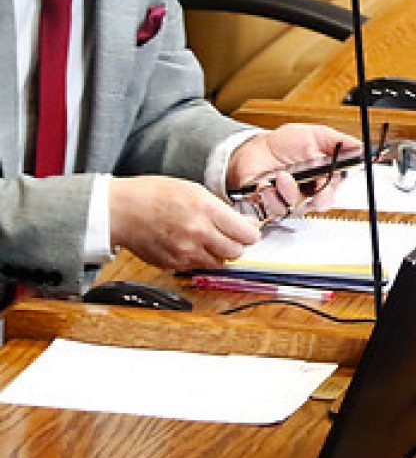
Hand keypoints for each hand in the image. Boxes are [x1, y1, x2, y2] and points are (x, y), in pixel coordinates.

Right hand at [109, 176, 258, 270]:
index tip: (250, 232)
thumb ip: (219, 209)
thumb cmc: (154, 195)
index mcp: (206, 210)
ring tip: (208, 240)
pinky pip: (197, 267)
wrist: (121, 210)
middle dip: (237, 245)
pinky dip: (199, 259)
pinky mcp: (172, 264)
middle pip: (236, 252)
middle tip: (231, 237)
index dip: (251, 234)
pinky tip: (190, 245)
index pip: (245, 234)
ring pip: (218, 263)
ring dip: (219, 254)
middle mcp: (198, 233)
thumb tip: (241, 223)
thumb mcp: (194, 190)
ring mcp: (185, 251)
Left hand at [226, 124, 361, 217]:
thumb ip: (337, 141)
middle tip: (314, 184)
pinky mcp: (271, 206)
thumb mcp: (314, 135)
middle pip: (321, 203)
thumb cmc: (284, 144)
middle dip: (319, 195)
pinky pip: (275, 209)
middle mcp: (309, 191)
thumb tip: (360, 146)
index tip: (331, 175)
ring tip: (281, 176)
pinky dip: (271, 197)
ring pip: (298, 207)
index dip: (334, 184)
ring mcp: (290, 200)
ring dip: (290, 191)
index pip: (335, 186)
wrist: (254, 148)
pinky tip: (267, 186)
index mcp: (323, 175)